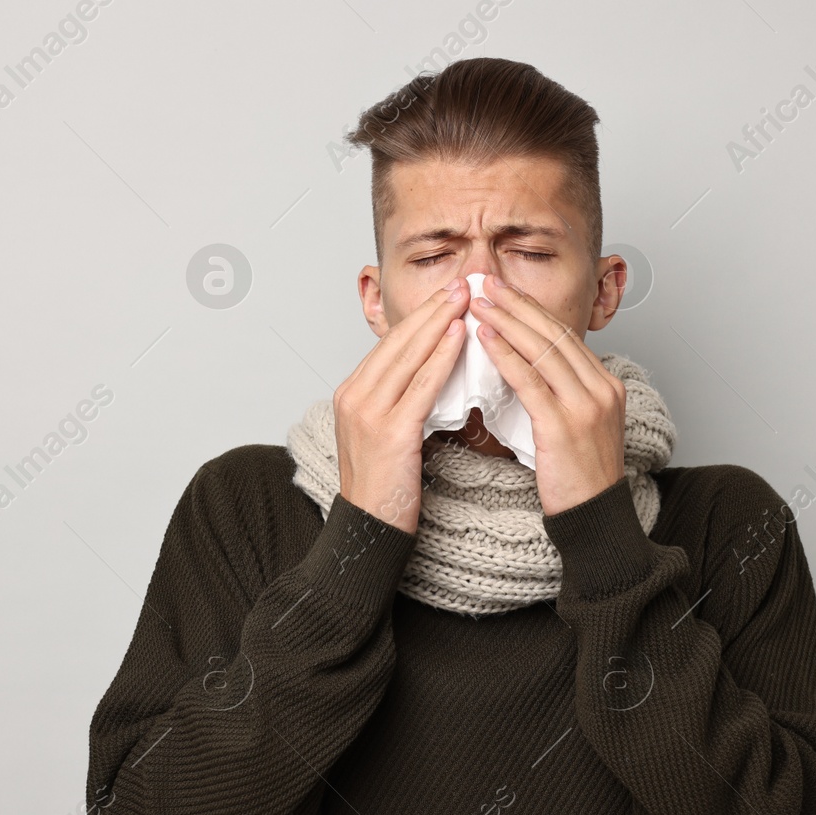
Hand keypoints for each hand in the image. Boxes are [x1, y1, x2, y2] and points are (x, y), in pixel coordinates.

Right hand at [334, 279, 469, 533]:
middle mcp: (354, 396)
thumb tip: (429, 375)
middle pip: (397, 341)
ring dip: (440, 322)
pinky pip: (421, 384)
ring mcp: (368, 412)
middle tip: (459, 284)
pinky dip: (442, 356)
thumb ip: (398, 401)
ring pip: (409, 355)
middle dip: (431, 309)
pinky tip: (460, 336)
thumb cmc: (385, 488)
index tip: (445, 296)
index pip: (389, 345)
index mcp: (351, 394)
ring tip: (464, 298)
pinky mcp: (390, 431)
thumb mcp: (384, 434)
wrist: (369, 530)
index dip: (419, 317)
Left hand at [470, 275, 625, 515]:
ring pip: (542, 350)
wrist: (594, 518)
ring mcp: (586, 406)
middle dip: (516, 304)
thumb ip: (559, 394)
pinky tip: (485, 340)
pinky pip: (530, 381)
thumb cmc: (578, 478)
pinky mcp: (565, 426)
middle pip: (553, 334)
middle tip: (485, 283)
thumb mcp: (577, 426)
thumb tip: (523, 368)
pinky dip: (505, 355)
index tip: (503, 292)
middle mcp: (601, 389)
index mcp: (606, 385)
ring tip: (477, 304)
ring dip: (506, 322)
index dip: (530, 310)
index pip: (564, 335)